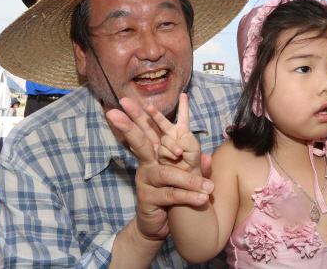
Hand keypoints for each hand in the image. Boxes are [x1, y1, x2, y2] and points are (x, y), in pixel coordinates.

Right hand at [106, 97, 213, 242]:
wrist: (160, 225)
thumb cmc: (172, 195)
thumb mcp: (186, 177)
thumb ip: (196, 165)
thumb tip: (207, 157)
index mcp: (155, 154)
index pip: (152, 130)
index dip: (149, 115)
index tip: (146, 101)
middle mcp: (147, 163)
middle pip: (139, 140)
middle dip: (130, 123)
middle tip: (117, 108)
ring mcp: (145, 180)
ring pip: (167, 173)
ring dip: (189, 179)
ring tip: (208, 186)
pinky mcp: (148, 199)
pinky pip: (171, 195)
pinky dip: (189, 196)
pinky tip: (203, 198)